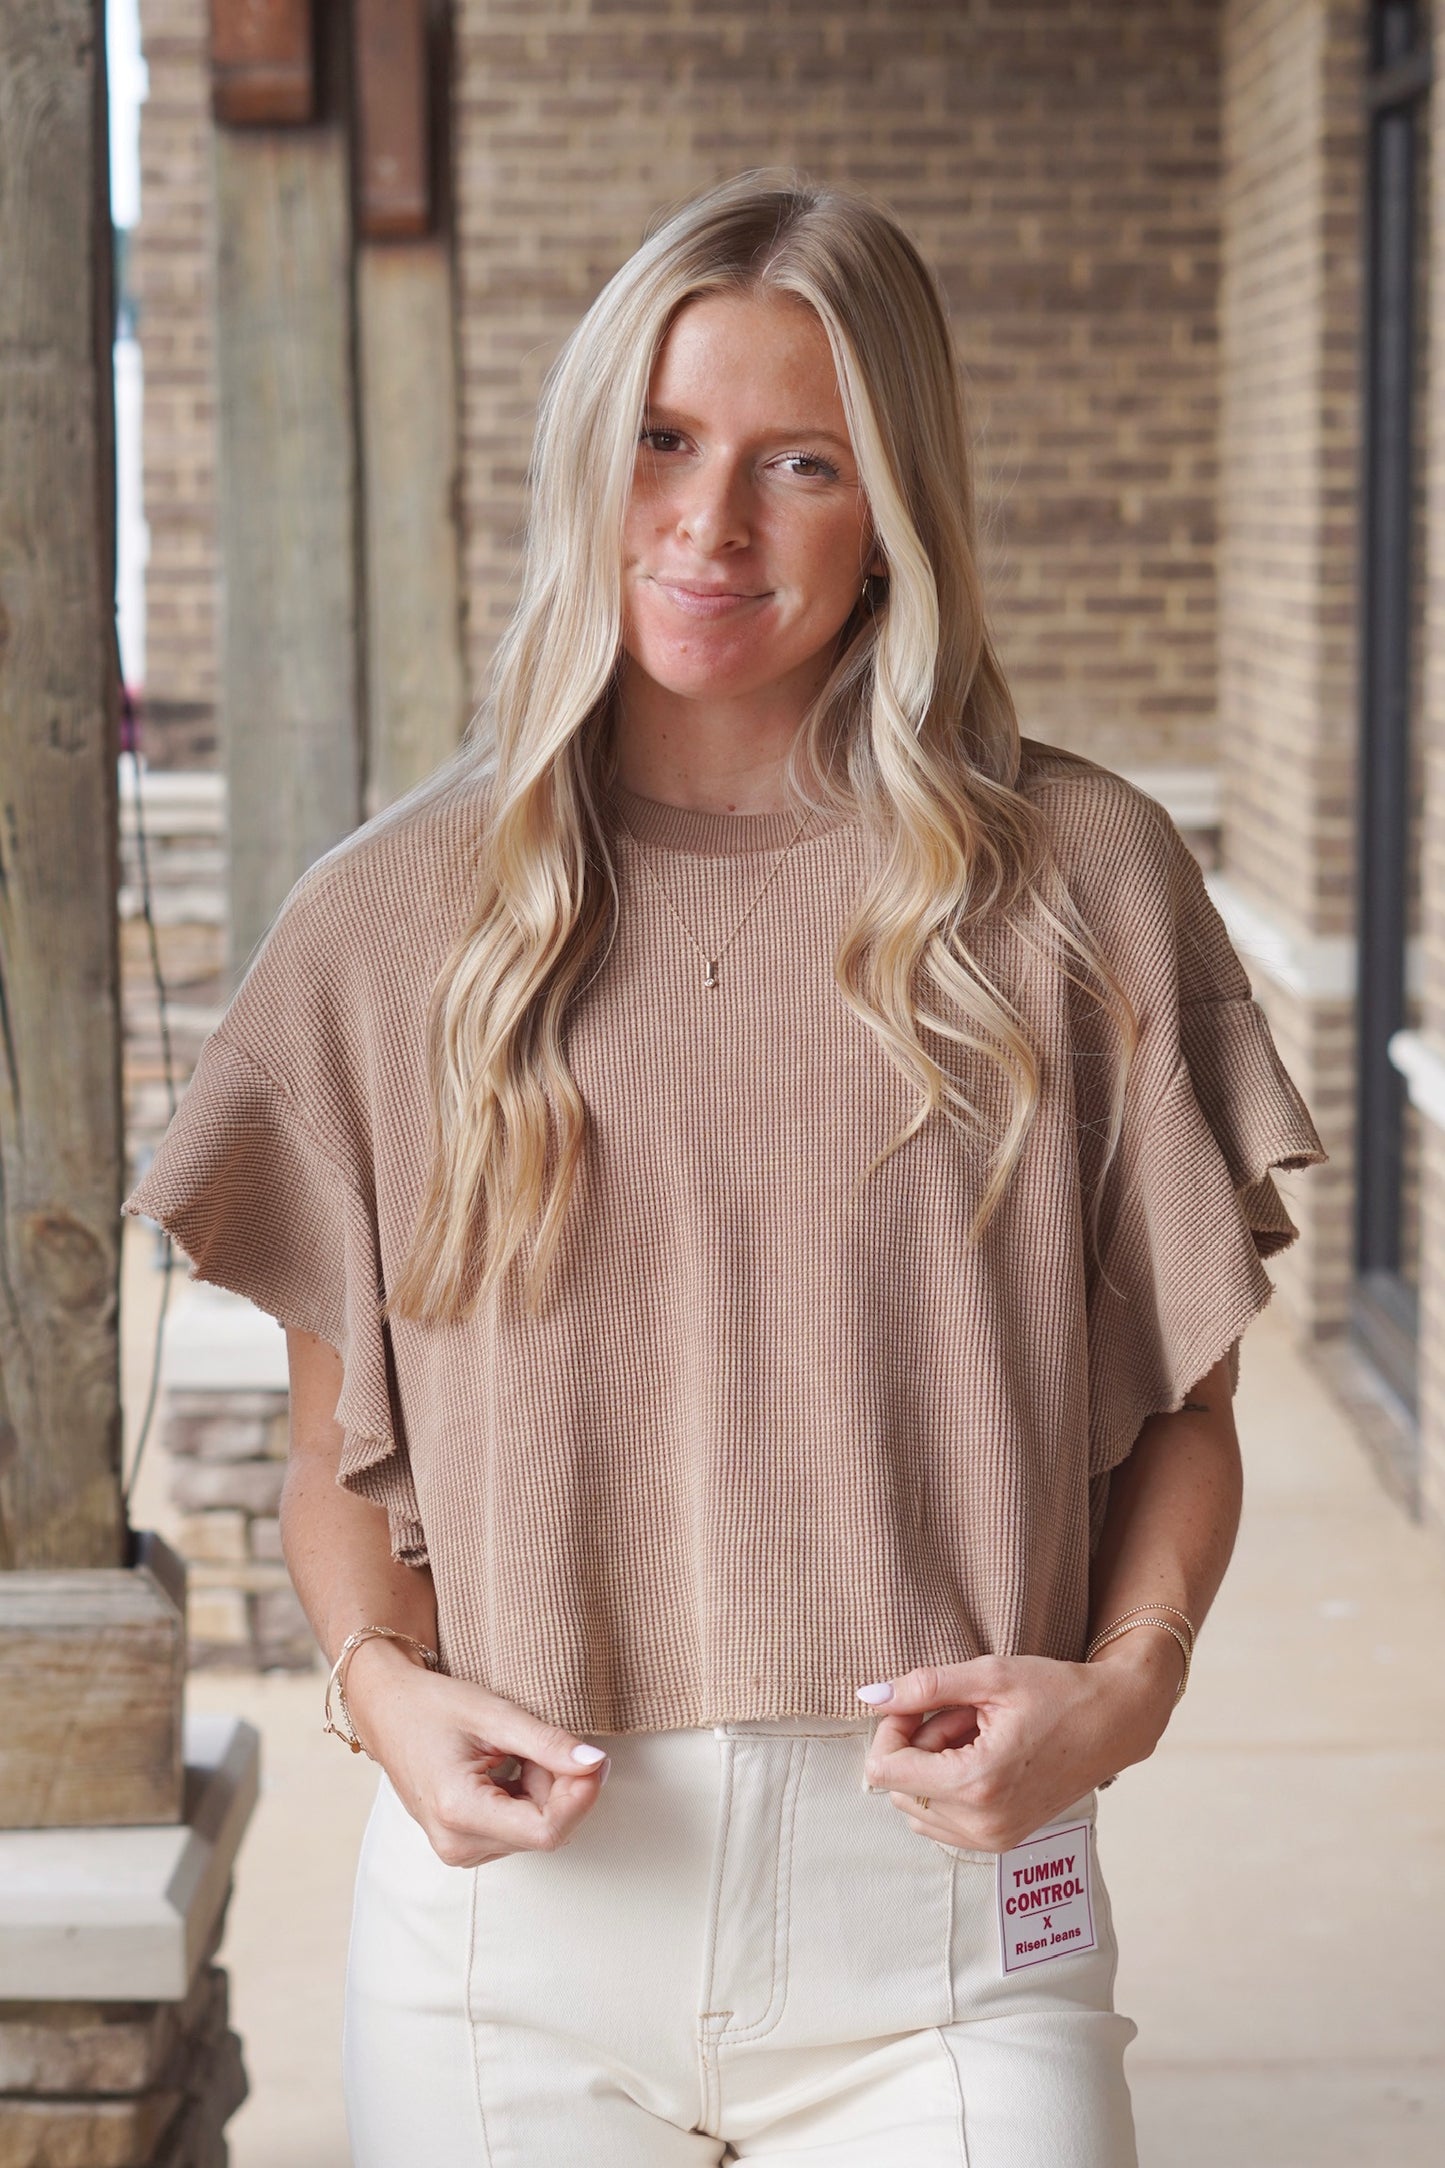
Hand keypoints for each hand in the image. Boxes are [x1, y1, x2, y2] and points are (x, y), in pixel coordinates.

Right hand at [343, 1638, 610, 1866]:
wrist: (386, 1712)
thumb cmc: (433, 1706)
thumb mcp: (493, 1714)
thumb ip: (547, 1743)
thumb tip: (596, 1764)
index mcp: (459, 1812)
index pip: (547, 1831)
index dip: (580, 1798)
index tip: (595, 1761)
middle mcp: (457, 1844)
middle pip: (544, 1831)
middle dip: (560, 1788)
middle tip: (542, 1742)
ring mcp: (458, 1850)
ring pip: (535, 1831)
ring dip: (543, 1792)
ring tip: (513, 1752)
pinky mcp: (462, 1846)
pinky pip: (518, 1831)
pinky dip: (527, 1798)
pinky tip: (505, 1768)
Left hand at [860, 1637, 1180, 1852]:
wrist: (1114, 1724)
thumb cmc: (1056, 1692)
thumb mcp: (988, 1675)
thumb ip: (923, 1686)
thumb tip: (867, 1697)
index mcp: (976, 1782)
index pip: (884, 1769)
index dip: (891, 1729)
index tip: (921, 1704)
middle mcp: (982, 1823)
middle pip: (898, 1787)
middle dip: (916, 1747)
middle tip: (962, 1717)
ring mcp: (992, 1840)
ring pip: (917, 1806)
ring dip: (933, 1768)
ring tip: (977, 1736)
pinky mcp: (1000, 1843)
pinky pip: (940, 1821)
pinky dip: (948, 1789)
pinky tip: (983, 1758)